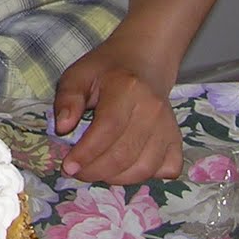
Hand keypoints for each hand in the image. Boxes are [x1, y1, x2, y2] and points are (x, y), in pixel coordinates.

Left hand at [51, 42, 181, 183]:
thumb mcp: (79, 74)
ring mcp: (169, 126)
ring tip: (96, 171)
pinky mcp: (177, 139)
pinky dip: (145, 177)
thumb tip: (62, 128)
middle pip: (124, 154)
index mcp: (128, 88)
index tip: (68, 167)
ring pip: (143, 168)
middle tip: (77, 171)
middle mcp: (153, 110)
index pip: (107, 129)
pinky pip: (166, 170)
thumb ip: (67, 99)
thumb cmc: (107, 70)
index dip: (86, 153)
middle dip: (95, 171)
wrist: (144, 61)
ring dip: (115, 178)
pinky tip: (126, 168)